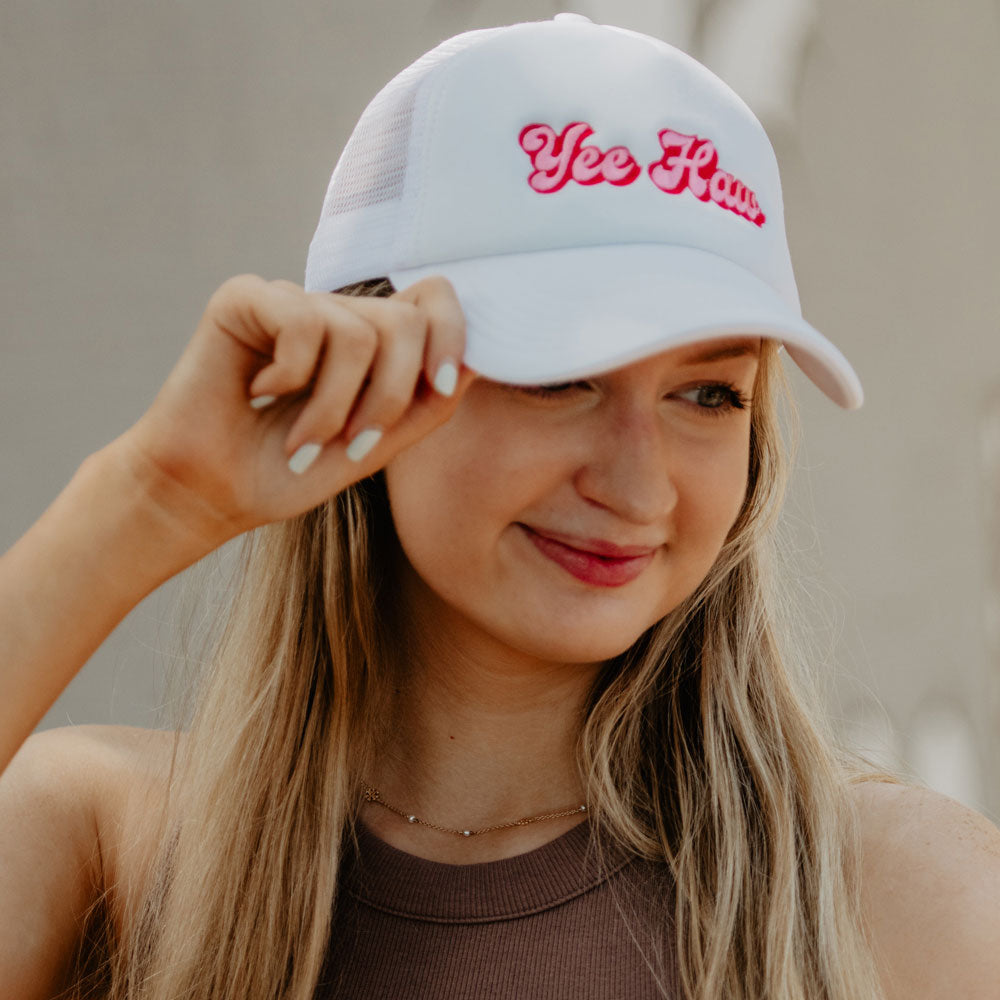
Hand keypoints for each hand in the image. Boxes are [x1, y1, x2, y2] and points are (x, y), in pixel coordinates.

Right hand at [119, 273, 474, 547]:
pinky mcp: (246, 298)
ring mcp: (292, 301)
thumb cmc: (288, 473)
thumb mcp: (376, 446)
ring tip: (300, 438)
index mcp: (371, 344)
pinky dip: (289, 376)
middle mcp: (336, 314)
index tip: (441, 388)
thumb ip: (427, 404)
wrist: (212, 495)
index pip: (434, 300)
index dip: (452, 336)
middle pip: (407, 320)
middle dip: (390, 396)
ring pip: (358, 333)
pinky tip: (257, 392)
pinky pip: (301, 321)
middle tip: (351, 443)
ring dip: (333, 406)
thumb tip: (478, 358)